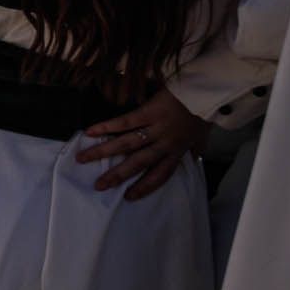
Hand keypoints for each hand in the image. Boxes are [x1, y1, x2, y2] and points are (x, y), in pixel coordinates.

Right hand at [77, 90, 206, 199]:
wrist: (207, 92)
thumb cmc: (204, 113)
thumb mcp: (203, 135)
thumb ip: (196, 147)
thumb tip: (194, 157)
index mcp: (177, 151)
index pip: (160, 174)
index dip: (145, 187)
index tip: (129, 197)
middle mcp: (165, 143)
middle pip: (138, 163)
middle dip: (117, 175)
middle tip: (98, 186)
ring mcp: (156, 128)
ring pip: (127, 144)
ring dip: (103, 152)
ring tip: (82, 158)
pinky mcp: (149, 112)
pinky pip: (125, 121)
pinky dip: (107, 127)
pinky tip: (90, 132)